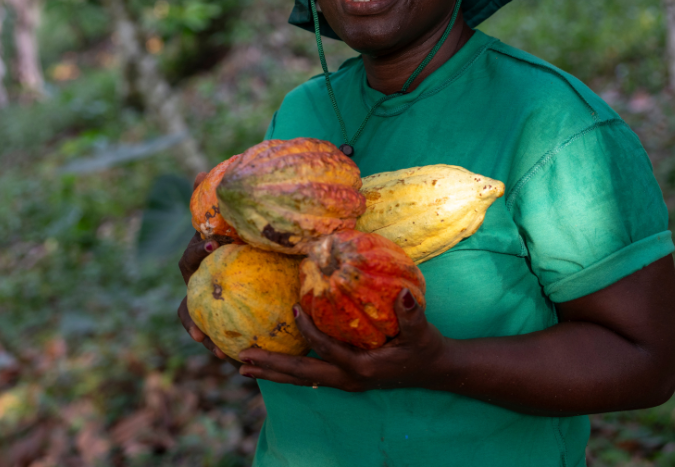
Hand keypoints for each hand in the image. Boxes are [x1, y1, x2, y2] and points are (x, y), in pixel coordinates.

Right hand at [177, 171, 231, 361]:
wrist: (261, 250)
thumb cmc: (245, 233)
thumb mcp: (240, 220)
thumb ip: (220, 202)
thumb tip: (198, 172)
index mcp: (202, 254)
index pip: (192, 254)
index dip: (199, 250)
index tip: (214, 245)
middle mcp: (200, 279)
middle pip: (189, 295)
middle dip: (192, 311)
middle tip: (202, 323)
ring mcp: (206, 298)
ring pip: (195, 319)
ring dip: (201, 335)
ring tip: (215, 350)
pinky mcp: (218, 315)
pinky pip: (214, 333)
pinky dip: (218, 345)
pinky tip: (232, 359)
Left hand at [237, 289, 448, 391]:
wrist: (433, 369)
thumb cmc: (425, 347)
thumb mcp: (421, 331)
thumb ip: (412, 314)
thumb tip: (405, 293)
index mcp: (362, 367)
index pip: (327, 350)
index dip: (309, 331)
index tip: (293, 310)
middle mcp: (348, 378)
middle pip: (302, 375)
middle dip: (271, 366)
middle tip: (241, 358)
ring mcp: (345, 381)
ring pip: (302, 379)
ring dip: (273, 372)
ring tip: (244, 367)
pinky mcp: (345, 377)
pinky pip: (310, 376)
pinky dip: (288, 371)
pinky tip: (272, 365)